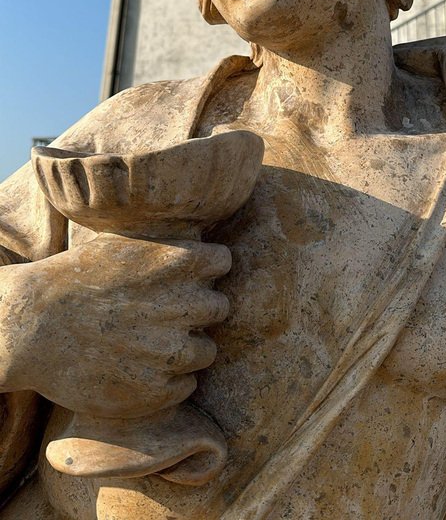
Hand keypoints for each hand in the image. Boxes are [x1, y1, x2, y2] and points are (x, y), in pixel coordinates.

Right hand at [0, 233, 230, 418]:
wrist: (32, 326)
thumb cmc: (77, 277)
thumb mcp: (125, 242)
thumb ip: (169, 246)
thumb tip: (203, 244)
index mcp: (178, 262)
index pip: (224, 261)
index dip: (206, 269)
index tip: (188, 276)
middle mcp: (182, 306)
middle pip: (220, 307)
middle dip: (199, 309)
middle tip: (168, 313)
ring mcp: (170, 352)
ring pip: (207, 351)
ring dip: (187, 347)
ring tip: (153, 343)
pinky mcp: (156, 392)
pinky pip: (186, 385)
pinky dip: (169, 380)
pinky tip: (140, 368)